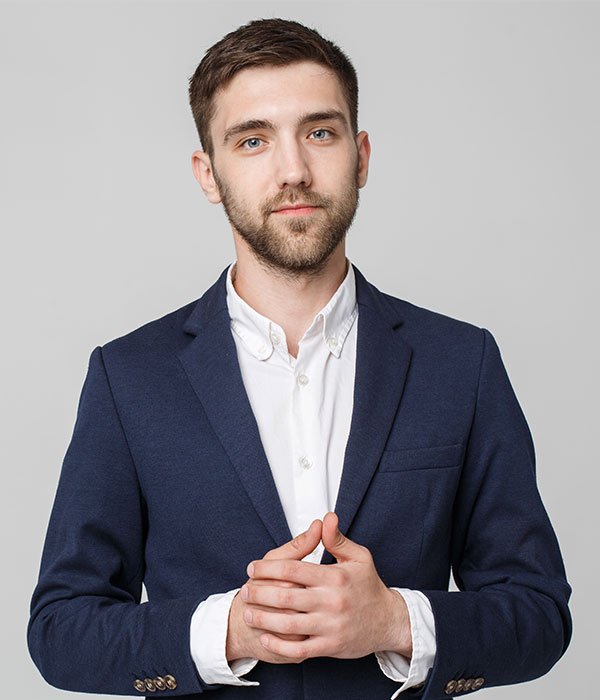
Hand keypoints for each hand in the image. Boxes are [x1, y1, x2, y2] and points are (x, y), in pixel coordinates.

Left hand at [241, 511, 411, 661]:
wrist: (388, 621)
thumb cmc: (369, 587)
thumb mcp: (358, 557)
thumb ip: (337, 539)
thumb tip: (325, 519)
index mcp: (335, 576)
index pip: (293, 569)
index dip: (268, 568)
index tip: (252, 568)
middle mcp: (332, 601)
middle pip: (286, 597)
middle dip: (260, 593)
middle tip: (244, 590)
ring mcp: (331, 625)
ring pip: (289, 624)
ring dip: (264, 619)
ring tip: (248, 613)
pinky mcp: (331, 646)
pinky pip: (300, 649)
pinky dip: (280, 645)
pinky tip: (266, 637)